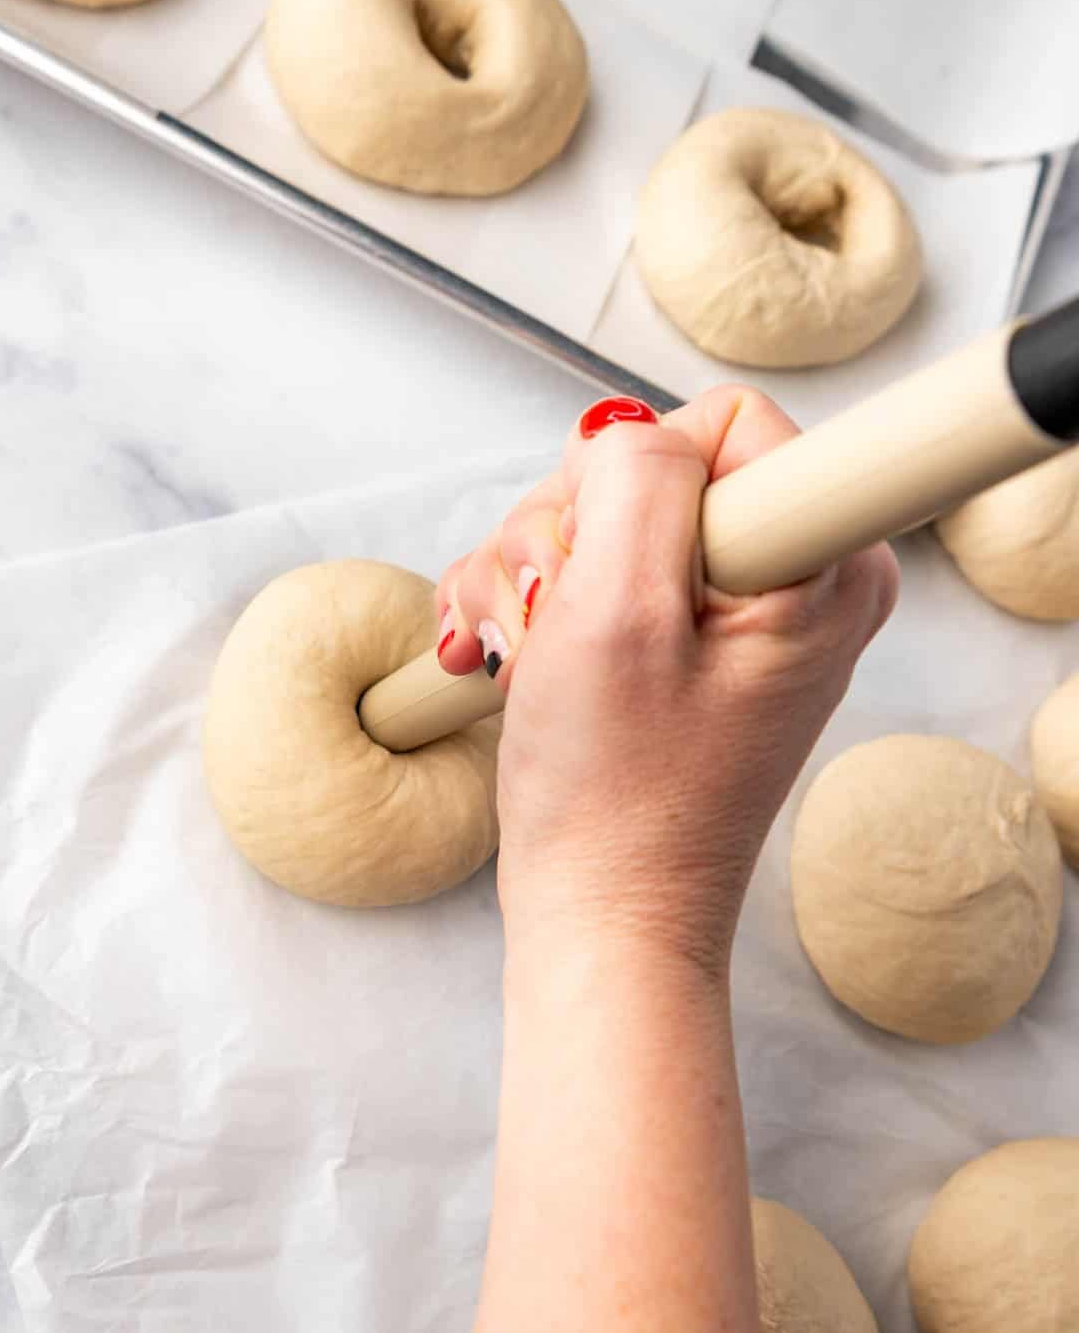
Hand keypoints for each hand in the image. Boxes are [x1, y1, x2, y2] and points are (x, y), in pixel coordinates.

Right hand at [436, 388, 897, 975]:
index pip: (719, 421)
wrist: (600, 911)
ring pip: (598, 512)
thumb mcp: (615, 612)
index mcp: (819, 561)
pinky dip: (529, 602)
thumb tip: (629, 425)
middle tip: (550, 622)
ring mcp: (733, 604)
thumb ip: (638, 478)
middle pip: (645, 464)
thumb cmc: (615, 793)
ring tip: (526, 656)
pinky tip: (512, 658)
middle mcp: (792, 572)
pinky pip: (588, 561)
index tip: (610, 569)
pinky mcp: (680, 632)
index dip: (632, 479)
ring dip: (531, 574)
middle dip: (566, 534)